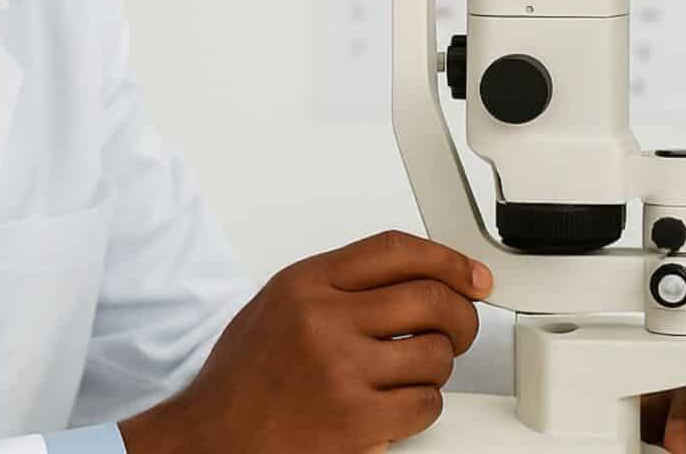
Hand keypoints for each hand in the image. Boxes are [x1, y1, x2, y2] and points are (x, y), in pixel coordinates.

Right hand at [119, 230, 490, 453]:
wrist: (213, 438)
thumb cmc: (244, 378)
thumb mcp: (280, 304)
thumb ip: (340, 283)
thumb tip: (416, 276)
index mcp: (306, 284)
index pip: (396, 250)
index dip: (447, 259)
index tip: (472, 275)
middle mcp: (323, 320)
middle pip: (430, 297)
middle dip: (460, 315)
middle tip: (458, 328)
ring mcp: (341, 370)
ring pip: (435, 354)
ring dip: (436, 366)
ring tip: (409, 373)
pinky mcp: (357, 419)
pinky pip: (426, 403)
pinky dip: (422, 406)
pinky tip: (397, 405)